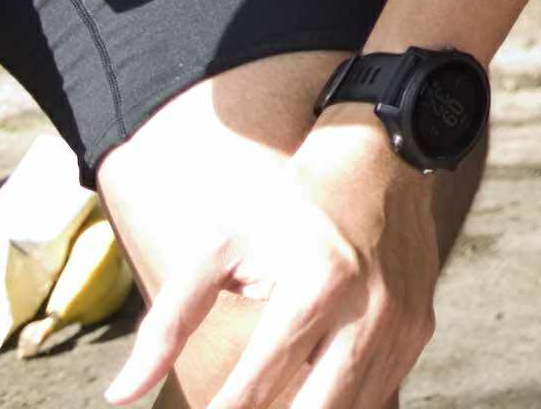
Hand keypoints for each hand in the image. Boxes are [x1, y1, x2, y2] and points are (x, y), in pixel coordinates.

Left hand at [107, 121, 433, 408]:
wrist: (382, 157)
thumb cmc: (291, 203)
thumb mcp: (222, 247)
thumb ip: (170, 323)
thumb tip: (122, 395)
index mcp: (313, 287)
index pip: (254, 389)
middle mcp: (365, 312)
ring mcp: (399, 325)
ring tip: (272, 406)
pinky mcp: (418, 332)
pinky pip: (378, 394)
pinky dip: (341, 406)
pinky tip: (309, 396)